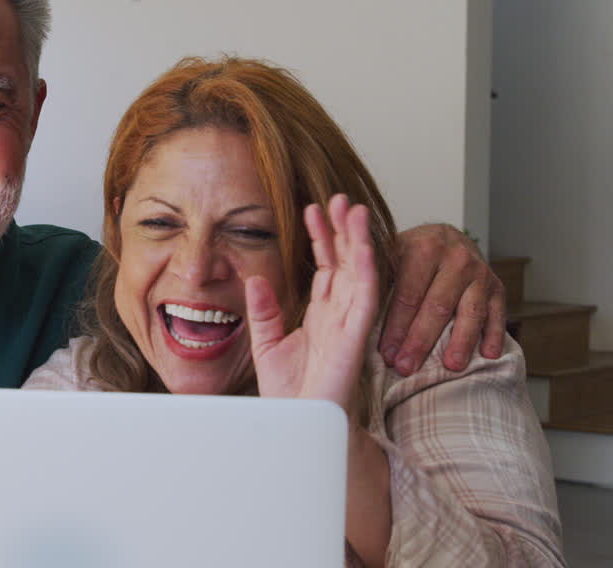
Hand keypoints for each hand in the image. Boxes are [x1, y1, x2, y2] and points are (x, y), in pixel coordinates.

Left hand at [247, 195, 379, 414]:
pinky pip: (366, 301)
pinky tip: (363, 250)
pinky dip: (366, 273)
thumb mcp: (268, 343)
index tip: (312, 208)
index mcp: (321, 315)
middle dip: (343, 230)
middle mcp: (339, 315)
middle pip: (345, 263)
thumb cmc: (290, 391)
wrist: (297, 426)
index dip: (321, 238)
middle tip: (339, 197)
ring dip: (359, 242)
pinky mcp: (356, 339)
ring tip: (355, 210)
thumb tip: (256, 279)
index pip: (325, 267)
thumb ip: (264, 311)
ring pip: (359, 274)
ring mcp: (350, 325)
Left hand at [378, 224, 505, 375]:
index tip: (386, 354)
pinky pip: (498, 313)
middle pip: (437, 306)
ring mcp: (479, 272)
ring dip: (461, 342)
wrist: (444, 238)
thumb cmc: (408, 254)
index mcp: (423, 248)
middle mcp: (455, 257)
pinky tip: (489, 355)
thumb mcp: (389, 255)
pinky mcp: (498, 286)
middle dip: (420, 341)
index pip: (408, 294)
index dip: (396, 327)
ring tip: (451, 367)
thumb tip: (354, 313)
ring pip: (470, 312)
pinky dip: (494, 334)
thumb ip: (376, 277)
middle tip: (406, 367)